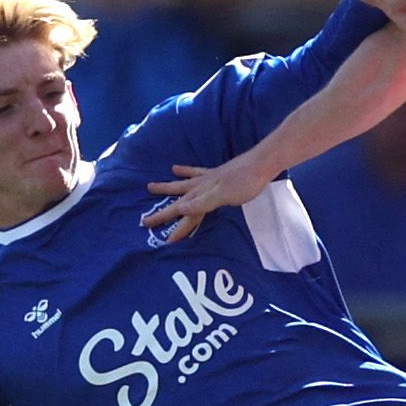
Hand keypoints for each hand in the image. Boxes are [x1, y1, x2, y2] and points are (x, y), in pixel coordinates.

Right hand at [143, 159, 271, 242]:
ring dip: (167, 188)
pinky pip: (195, 172)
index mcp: (202, 195)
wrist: (260, 163)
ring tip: (150, 187)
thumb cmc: (245, 183)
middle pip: (178, 201)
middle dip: (163, 212)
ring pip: (182, 185)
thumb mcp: (223, 196)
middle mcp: (200, 187)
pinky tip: (177, 168)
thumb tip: (179, 208)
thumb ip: (201, 203)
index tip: (164, 242)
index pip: (184, 214)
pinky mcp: (216, 173)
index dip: (175, 228)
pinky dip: (185, 171)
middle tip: (144, 221)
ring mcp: (207, 179)